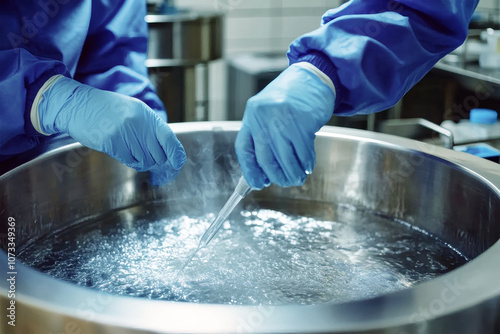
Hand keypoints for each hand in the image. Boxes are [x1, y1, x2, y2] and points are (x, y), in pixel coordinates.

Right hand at [37, 76, 185, 178]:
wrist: (78, 105)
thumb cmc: (106, 108)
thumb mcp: (133, 110)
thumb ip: (149, 126)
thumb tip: (166, 148)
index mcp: (145, 114)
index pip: (169, 138)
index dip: (176, 154)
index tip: (178, 163)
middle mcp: (137, 124)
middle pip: (158, 154)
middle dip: (158, 161)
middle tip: (153, 160)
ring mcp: (124, 134)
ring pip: (145, 160)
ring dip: (143, 161)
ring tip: (134, 153)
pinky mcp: (111, 143)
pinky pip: (130, 160)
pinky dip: (131, 161)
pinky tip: (125, 153)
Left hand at [235, 64, 334, 188]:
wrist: (312, 77)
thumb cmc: (291, 96)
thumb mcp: (268, 111)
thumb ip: (263, 135)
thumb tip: (262, 169)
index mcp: (252, 115)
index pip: (244, 149)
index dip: (249, 170)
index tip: (256, 183)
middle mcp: (264, 117)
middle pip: (264, 158)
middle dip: (275, 176)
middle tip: (283, 182)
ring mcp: (283, 120)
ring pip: (284, 159)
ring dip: (292, 173)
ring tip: (297, 178)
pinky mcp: (302, 122)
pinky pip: (303, 152)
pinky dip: (306, 163)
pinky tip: (307, 166)